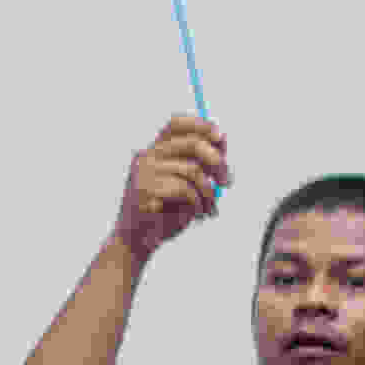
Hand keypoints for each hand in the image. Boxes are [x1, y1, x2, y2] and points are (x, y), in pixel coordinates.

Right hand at [112, 116, 232, 261]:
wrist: (138, 240)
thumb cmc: (165, 212)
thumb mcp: (185, 183)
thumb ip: (198, 163)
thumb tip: (221, 141)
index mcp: (155, 151)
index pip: (177, 124)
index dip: (202, 126)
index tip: (221, 139)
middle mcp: (147, 155)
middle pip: (193, 143)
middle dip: (218, 163)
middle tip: (226, 182)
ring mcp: (145, 171)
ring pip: (193, 170)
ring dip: (209, 192)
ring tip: (209, 207)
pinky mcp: (146, 189)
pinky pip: (184, 189)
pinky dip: (197, 204)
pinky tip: (196, 214)